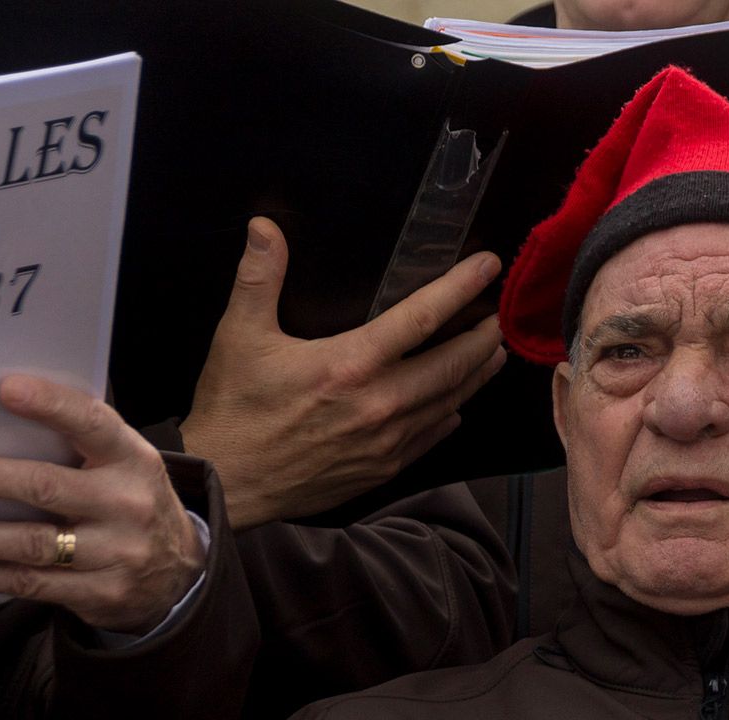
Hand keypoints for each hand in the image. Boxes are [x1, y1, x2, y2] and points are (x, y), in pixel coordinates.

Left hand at [0, 376, 204, 633]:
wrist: (179, 573)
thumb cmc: (131, 502)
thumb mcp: (126, 465)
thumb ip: (81, 441)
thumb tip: (2, 413)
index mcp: (133, 461)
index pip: (93, 425)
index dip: (52, 406)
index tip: (7, 390)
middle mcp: (128, 505)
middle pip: (47, 488)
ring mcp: (116, 553)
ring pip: (31, 543)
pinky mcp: (100, 593)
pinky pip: (29, 583)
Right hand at [179, 217, 504, 529]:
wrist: (229, 482)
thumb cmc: (233, 408)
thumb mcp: (239, 336)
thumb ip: (259, 278)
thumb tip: (264, 227)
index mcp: (352, 364)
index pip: (423, 317)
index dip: (460, 287)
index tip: (487, 266)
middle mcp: (381, 403)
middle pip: (454, 364)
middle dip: (483, 338)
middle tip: (499, 318)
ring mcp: (388, 440)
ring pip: (451, 401)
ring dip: (476, 375)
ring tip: (493, 354)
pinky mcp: (384, 468)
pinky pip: (432, 437)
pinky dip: (450, 415)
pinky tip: (456, 405)